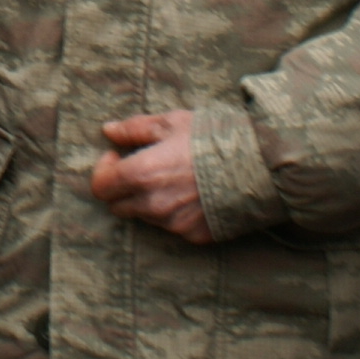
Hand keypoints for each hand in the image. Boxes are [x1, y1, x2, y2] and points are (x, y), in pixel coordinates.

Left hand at [89, 110, 210, 242]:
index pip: (100, 187)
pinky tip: (194, 193)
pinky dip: (175, 211)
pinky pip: (172, 226)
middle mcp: (152, 205)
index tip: (117, 156)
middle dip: (123, 187)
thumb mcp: (172, 123)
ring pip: (146, 215)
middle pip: (119, 206)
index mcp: (141, 174)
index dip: (104, 171)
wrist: (259, 166)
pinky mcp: (194, 235)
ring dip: (149, 199)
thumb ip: (135, 129)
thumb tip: (109, 131)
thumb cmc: (213, 137)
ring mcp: (173, 224)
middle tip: (142, 167)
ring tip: (174, 177)